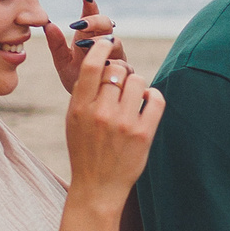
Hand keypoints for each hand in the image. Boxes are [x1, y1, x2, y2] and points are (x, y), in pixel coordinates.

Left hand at [44, 0, 121, 91]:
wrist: (89, 102)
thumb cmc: (76, 77)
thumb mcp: (62, 61)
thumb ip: (56, 44)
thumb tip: (47, 24)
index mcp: (90, 37)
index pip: (93, 17)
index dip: (91, 7)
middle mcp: (106, 44)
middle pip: (107, 25)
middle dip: (95, 22)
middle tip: (79, 25)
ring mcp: (118, 58)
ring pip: (116, 44)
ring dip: (101, 43)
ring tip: (86, 46)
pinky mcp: (126, 74)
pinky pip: (123, 66)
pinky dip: (113, 64)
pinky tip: (104, 65)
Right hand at [61, 36, 161, 211]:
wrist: (97, 187)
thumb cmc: (85, 150)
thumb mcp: (74, 120)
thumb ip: (84, 93)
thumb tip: (101, 62)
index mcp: (79, 107)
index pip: (93, 65)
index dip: (102, 48)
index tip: (107, 43)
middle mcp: (101, 113)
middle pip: (117, 70)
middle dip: (120, 72)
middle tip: (121, 82)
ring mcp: (123, 123)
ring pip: (137, 81)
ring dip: (137, 84)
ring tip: (133, 97)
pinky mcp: (143, 134)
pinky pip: (155, 98)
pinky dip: (153, 96)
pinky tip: (147, 102)